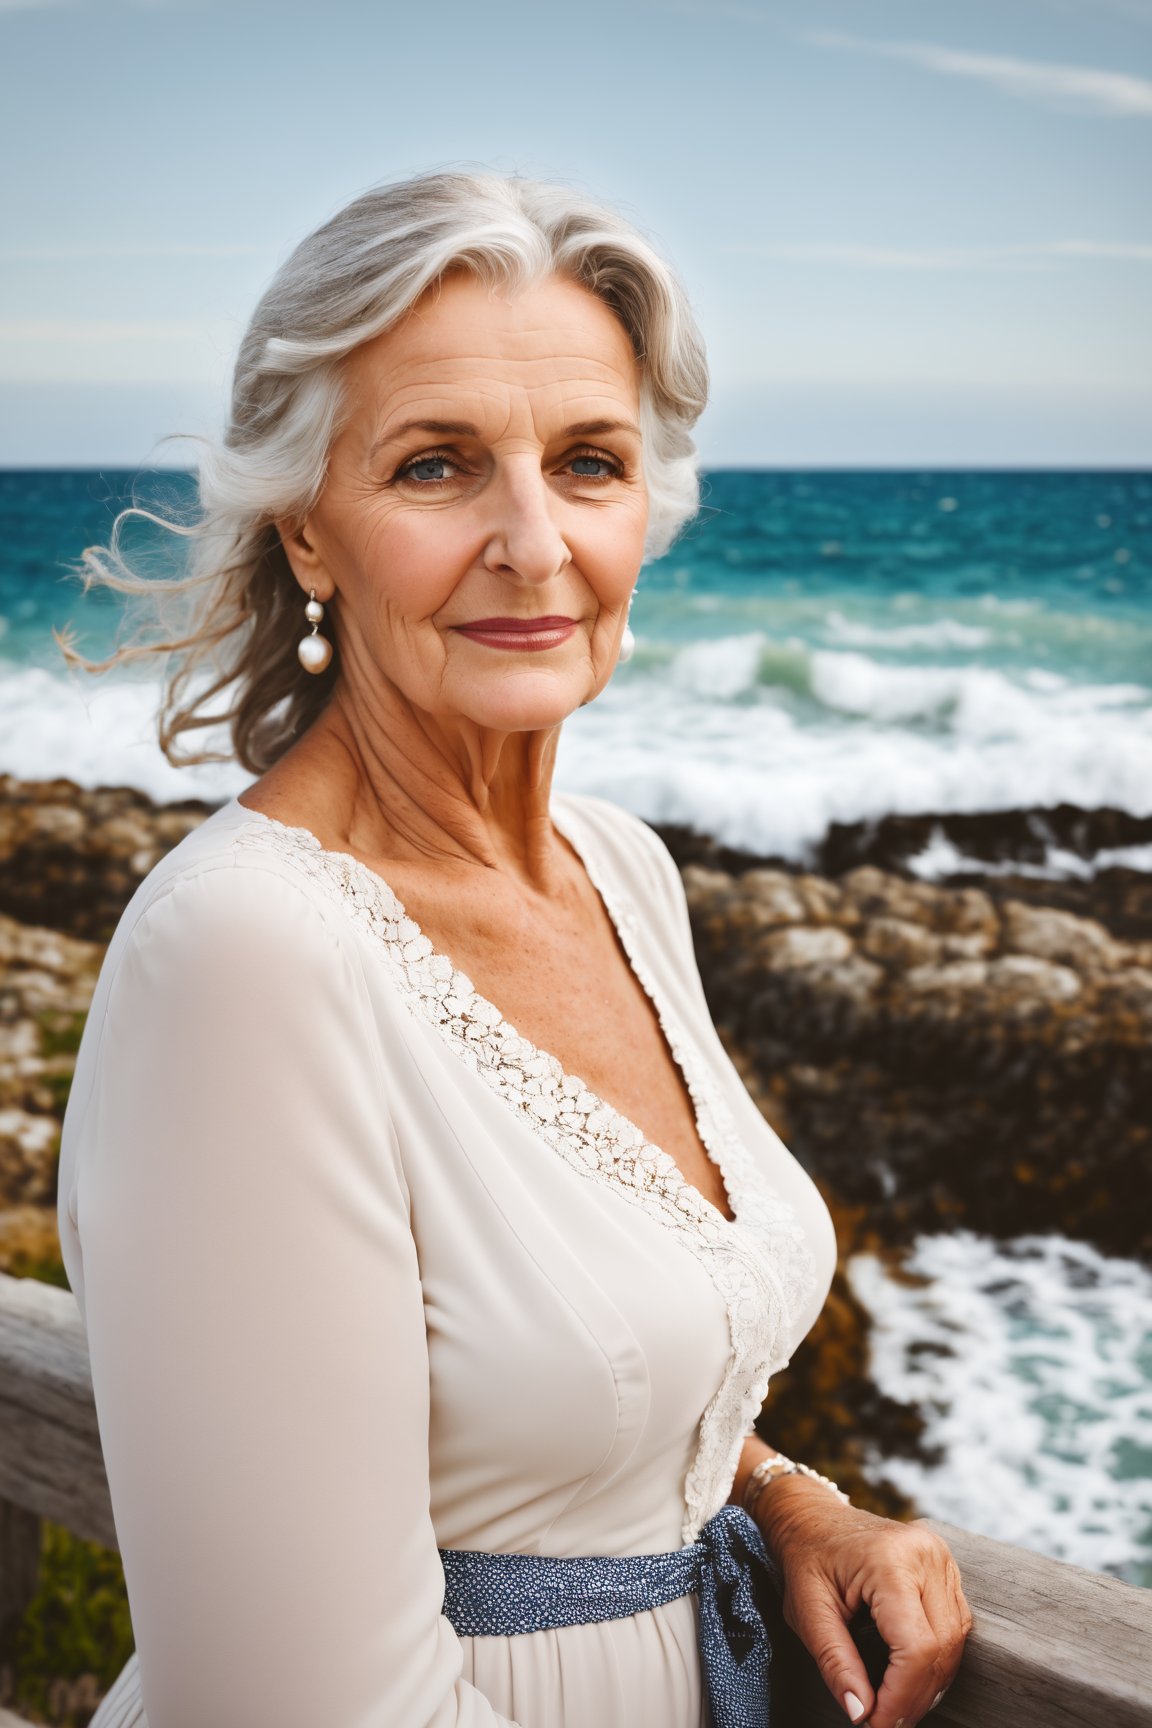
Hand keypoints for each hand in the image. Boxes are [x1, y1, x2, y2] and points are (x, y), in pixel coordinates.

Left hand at [756, 1476, 972, 1727]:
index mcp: (888, 1560)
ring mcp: (941, 1556)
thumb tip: (861, 1713)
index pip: (915, 1647)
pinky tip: (912, 1676)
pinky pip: (955, 1624)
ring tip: (897, 1704)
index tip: (876, 1724)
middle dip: (915, 1696)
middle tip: (885, 1721)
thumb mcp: (807, 1611)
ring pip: (955, 1640)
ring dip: (930, 1682)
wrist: (813, 1517)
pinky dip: (937, 1658)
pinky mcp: (945, 1565)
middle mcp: (925, 1554)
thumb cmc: (806, 1559)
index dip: (901, 1696)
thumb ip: (835, 1663)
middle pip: (941, 1648)